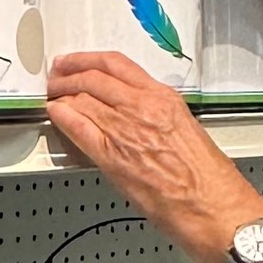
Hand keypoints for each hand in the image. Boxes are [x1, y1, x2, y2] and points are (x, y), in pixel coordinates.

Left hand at [45, 51, 262, 262]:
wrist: (209, 203)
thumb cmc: (207, 176)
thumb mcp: (185, 128)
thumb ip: (158, 116)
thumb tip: (134, 115)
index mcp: (163, 97)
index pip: (117, 64)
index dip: (88, 59)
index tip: (75, 61)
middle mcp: (142, 107)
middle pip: (93, 78)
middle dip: (68, 75)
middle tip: (56, 78)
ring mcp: (124, 130)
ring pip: (81, 99)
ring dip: (61, 95)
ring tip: (53, 97)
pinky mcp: (112, 157)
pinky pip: (79, 127)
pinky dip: (62, 117)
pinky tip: (55, 114)